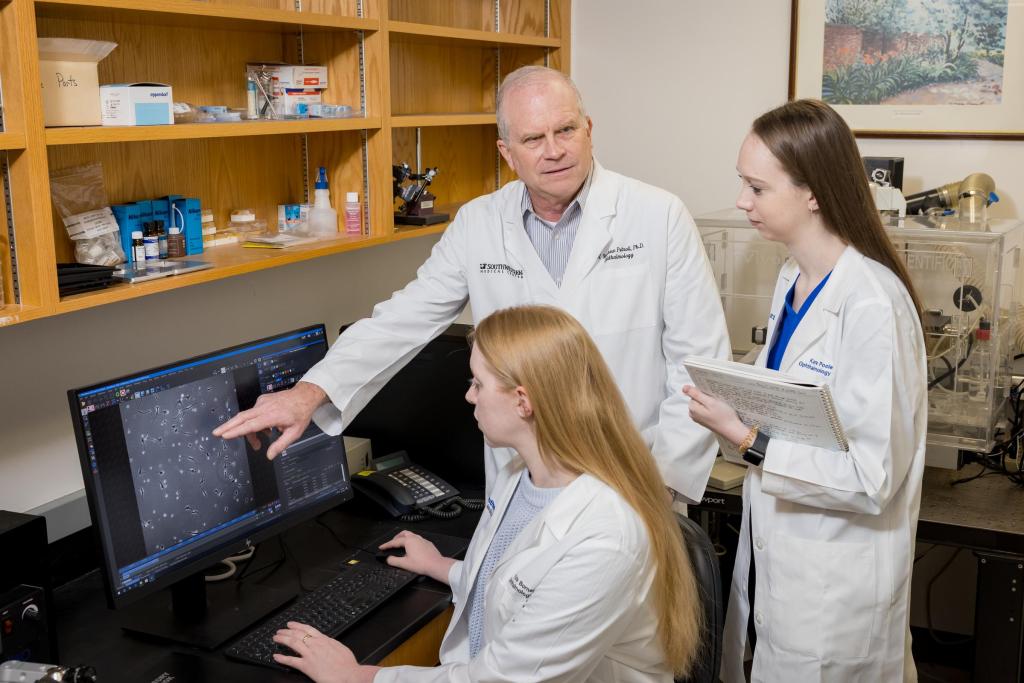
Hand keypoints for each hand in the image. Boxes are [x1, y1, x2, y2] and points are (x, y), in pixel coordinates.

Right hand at [212, 381, 326, 459]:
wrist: (304, 396)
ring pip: (247, 418)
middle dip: (227, 426)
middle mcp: (264, 407)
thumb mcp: (295, 433)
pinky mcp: (261, 400)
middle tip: (216, 434)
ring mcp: (262, 402)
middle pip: (241, 417)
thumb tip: (269, 456)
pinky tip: (266, 429)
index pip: (251, 425)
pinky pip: (253, 413)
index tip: (225, 435)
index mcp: (272, 416)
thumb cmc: (300, 413)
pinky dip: (255, 423)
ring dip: (248, 431)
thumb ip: (281, 445)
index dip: (237, 431)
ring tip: (258, 442)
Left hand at [273, 622, 377, 682]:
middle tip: (279, 631)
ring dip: (282, 639)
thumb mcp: (340, 647)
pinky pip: (291, 661)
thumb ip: (331, 643)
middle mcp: (316, 645)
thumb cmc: (347, 664)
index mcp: (324, 640)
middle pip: (297, 634)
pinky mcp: (307, 666)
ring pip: (292, 643)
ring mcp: (310, 654)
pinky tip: (276, 656)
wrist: (349, 674)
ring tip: (276, 638)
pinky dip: (282, 658)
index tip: (291, 624)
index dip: (297, 625)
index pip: (307, 629)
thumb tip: (327, 640)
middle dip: (287, 631)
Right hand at [380, 530, 455, 584]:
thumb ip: (393, 561)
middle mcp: (416, 538)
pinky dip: (412, 541)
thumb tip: (388, 559)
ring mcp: (423, 540)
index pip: (395, 542)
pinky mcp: (428, 544)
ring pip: (411, 535)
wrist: (436, 565)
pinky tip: (412, 548)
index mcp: (409, 541)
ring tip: (401, 544)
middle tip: (391, 543)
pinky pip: (418, 539)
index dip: (387, 545)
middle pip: (403, 534)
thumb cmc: (422, 564)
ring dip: (404, 538)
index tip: (382, 547)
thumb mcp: (404, 564)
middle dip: (396, 537)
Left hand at [682, 385, 749, 446]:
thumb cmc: (724, 416)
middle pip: (697, 399)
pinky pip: (705, 410)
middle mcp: (693, 414)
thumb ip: (696, 394)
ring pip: (701, 404)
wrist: (732, 429)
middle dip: (706, 398)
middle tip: (716, 402)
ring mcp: (698, 418)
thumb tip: (684, 388)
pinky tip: (717, 411)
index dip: (704, 393)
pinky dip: (711, 408)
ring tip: (717, 407)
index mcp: (692, 409)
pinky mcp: (704, 420)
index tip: (711, 396)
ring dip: (709, 403)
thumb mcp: (710, 402)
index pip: (694, 394)